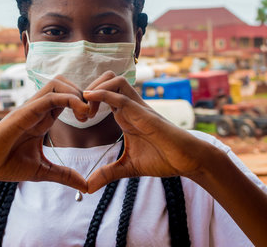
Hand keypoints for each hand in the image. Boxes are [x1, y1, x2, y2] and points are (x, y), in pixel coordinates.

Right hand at [0, 76, 89, 191]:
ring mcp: (31, 108)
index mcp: (42, 118)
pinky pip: (50, 96)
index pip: (66, 97)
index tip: (90, 118)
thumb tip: (85, 187)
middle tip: (90, 114)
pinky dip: (68, 99)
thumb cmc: (5, 164)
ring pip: (58, 83)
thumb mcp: (42, 171)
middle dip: (83, 93)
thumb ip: (64, 175)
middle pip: (64, 83)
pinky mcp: (24, 112)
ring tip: (84, 114)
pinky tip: (79, 114)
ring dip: (77, 93)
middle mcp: (38, 108)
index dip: (82, 102)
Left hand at [83, 71, 211, 192]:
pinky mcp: (144, 113)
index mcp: (125, 115)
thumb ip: (108, 174)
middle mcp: (130, 106)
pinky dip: (103, 94)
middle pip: (107, 79)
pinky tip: (89, 98)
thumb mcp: (128, 167)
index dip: (87, 100)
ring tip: (87, 110)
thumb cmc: (164, 159)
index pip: (103, 94)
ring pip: (114, 79)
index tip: (78, 118)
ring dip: (96, 88)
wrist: (188, 160)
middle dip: (89, 89)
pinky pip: (121, 96)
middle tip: (80, 112)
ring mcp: (138, 107)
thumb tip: (88, 187)